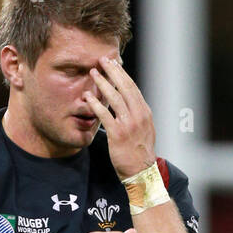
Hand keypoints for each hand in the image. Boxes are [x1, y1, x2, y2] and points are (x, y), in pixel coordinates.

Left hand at [83, 55, 155, 180]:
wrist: (141, 171)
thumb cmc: (140, 152)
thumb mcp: (144, 129)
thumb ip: (137, 114)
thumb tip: (130, 102)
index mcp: (144, 112)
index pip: (133, 87)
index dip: (122, 74)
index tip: (113, 63)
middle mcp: (138, 115)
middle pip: (125, 87)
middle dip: (113, 72)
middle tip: (102, 60)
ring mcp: (128, 124)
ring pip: (115, 98)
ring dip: (103, 83)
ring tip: (92, 73)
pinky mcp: (117, 134)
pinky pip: (105, 115)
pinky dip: (96, 104)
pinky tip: (88, 97)